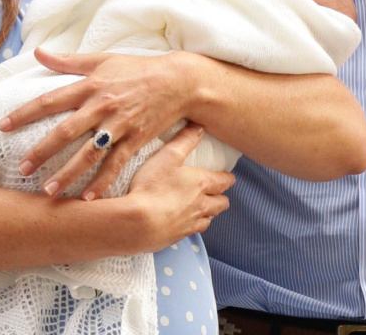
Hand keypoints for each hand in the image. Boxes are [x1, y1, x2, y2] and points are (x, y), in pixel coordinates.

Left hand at [0, 48, 199, 199]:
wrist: (177, 81)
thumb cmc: (136, 69)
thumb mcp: (102, 60)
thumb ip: (67, 61)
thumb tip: (37, 53)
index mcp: (91, 85)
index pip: (50, 100)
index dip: (25, 113)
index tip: (2, 126)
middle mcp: (102, 106)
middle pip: (66, 131)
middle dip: (41, 151)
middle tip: (21, 169)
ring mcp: (119, 125)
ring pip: (89, 153)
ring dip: (68, 174)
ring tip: (48, 191)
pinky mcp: (136, 140)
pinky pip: (116, 164)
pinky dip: (102, 182)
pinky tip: (87, 199)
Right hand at [125, 124, 233, 247]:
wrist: (138, 222)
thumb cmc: (152, 186)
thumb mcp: (167, 156)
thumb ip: (184, 140)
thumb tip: (200, 127)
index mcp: (202, 184)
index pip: (224, 182)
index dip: (227, 179)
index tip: (228, 177)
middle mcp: (201, 205)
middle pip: (221, 204)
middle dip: (221, 197)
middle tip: (217, 192)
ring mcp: (191, 224)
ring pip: (209, 219)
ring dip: (209, 213)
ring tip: (203, 207)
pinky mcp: (179, 237)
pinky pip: (194, 231)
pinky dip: (194, 225)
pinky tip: (186, 222)